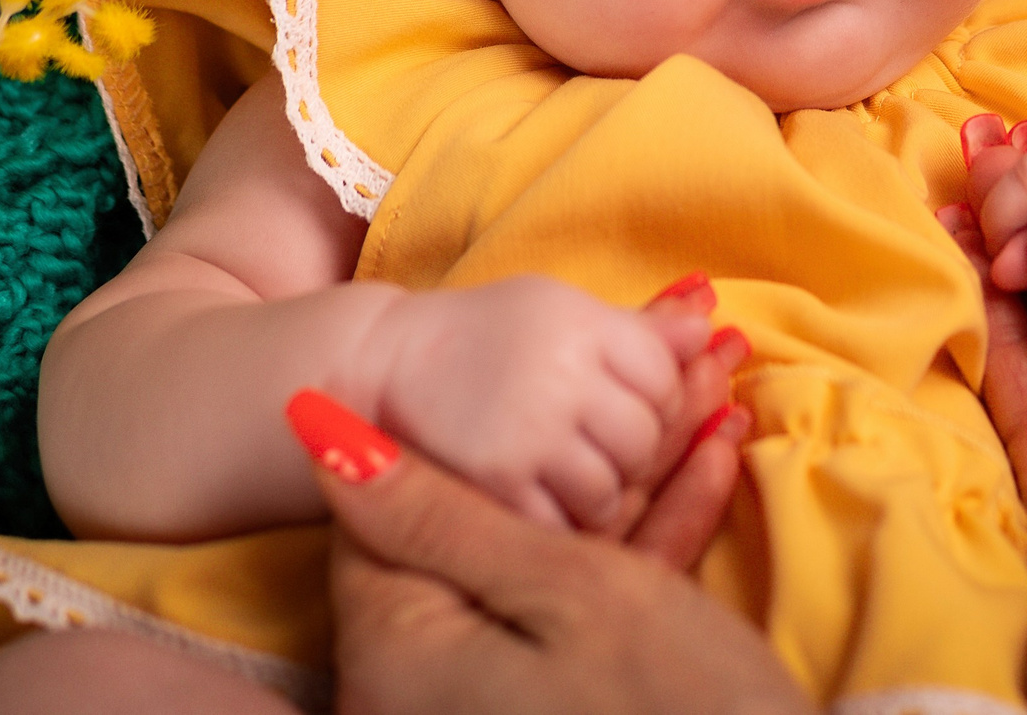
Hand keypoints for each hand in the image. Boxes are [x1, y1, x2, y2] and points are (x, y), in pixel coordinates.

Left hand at [300, 401, 810, 714]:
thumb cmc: (667, 708)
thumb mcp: (561, 593)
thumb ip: (438, 514)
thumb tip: (317, 435)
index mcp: (397, 658)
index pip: (394, 508)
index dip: (477, 419)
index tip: (559, 357)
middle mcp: (421, 691)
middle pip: (489, 525)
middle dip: (578, 434)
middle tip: (662, 348)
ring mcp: (496, 704)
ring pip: (553, 560)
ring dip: (632, 472)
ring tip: (707, 379)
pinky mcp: (564, 707)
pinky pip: (586, 613)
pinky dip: (644, 547)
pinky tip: (709, 461)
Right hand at [371, 273, 739, 533]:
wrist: (382, 366)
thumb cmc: (486, 334)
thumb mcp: (561, 309)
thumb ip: (640, 327)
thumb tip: (712, 323)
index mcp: (583, 326)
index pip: (664, 377)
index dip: (656, 397)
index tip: (623, 399)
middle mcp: (563, 378)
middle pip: (644, 438)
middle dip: (633, 450)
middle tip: (600, 445)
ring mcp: (530, 436)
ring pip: (611, 489)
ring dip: (601, 491)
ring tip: (570, 473)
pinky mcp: (496, 486)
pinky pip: (562, 525)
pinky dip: (559, 522)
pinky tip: (543, 501)